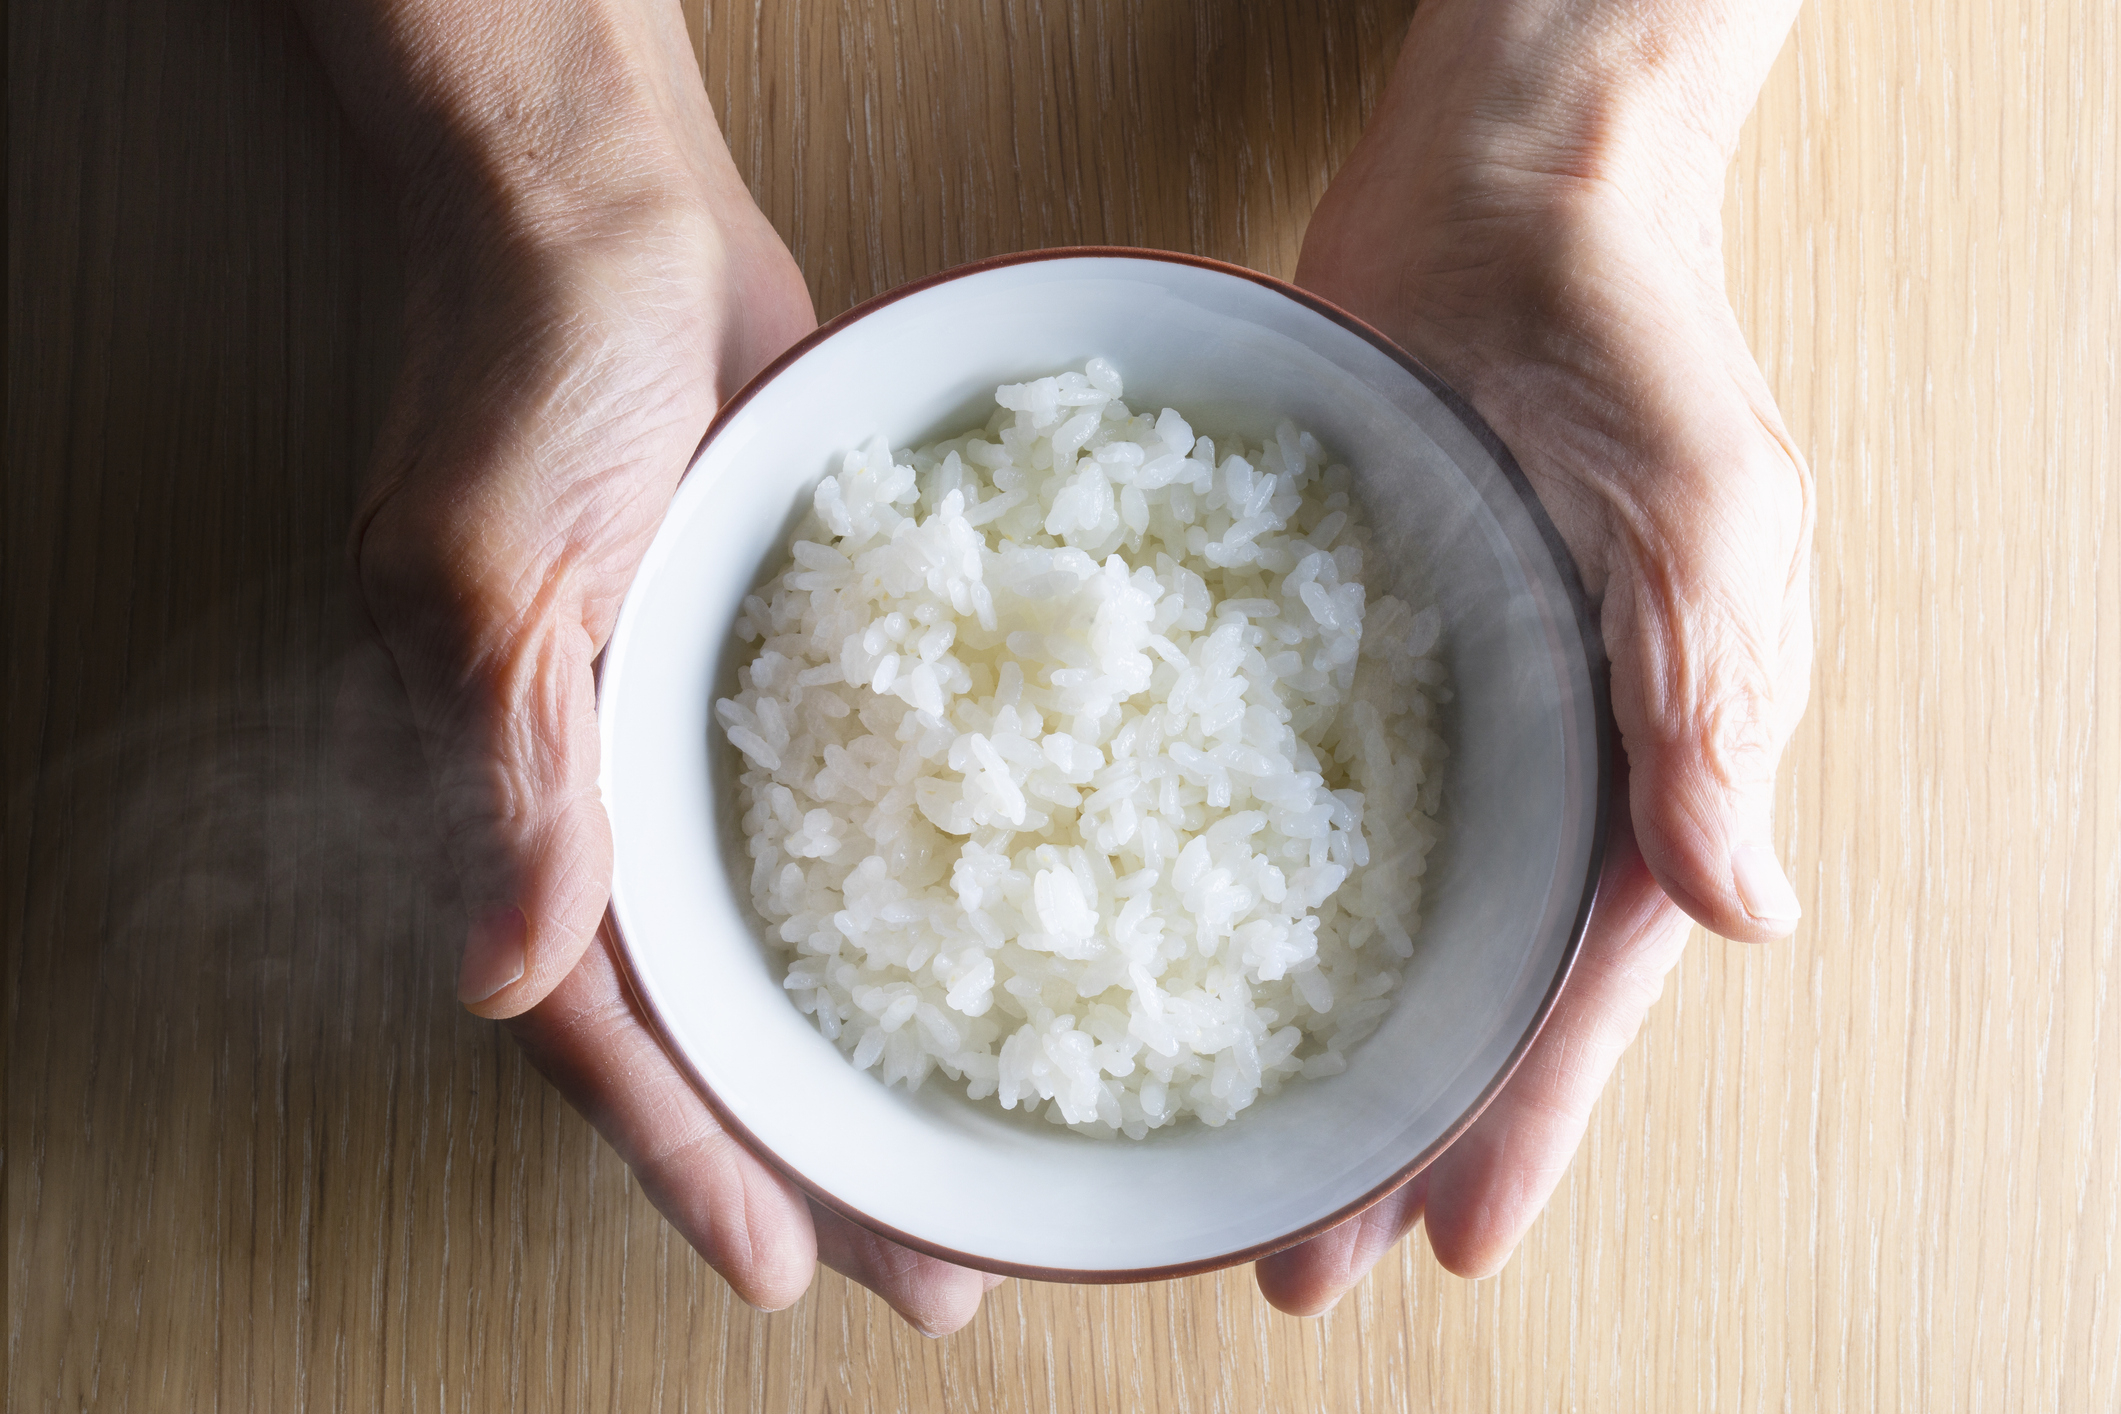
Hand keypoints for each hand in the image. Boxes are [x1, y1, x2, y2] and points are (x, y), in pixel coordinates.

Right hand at [320, 0, 999, 1332]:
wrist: (606, 211)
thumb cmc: (526, 366)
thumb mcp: (496, 572)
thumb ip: (511, 775)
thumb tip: (499, 981)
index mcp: (522, 791)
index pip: (604, 1023)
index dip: (689, 1154)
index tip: (786, 1267)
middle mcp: (615, 789)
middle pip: (717, 1014)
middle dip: (812, 1146)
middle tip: (933, 1263)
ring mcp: (705, 733)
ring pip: (791, 938)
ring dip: (872, 1052)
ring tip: (980, 1157)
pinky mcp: (788, 664)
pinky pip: (849, 813)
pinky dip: (913, 897)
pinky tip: (1000, 955)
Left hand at [1257, 0, 1813, 1311]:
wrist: (1505, 189)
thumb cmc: (1637, 336)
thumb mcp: (1706, 522)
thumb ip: (1711, 713)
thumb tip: (1745, 914)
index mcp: (1645, 756)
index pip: (1584, 980)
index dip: (1522, 1117)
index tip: (1448, 1242)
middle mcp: (1531, 758)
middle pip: (1458, 984)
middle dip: (1390, 1127)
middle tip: (1296, 1259)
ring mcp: (1422, 708)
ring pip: (1361, 914)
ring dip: (1303, 1037)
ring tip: (1221, 1158)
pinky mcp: (1321, 638)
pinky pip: (1275, 785)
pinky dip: (1223, 878)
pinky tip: (1150, 953)